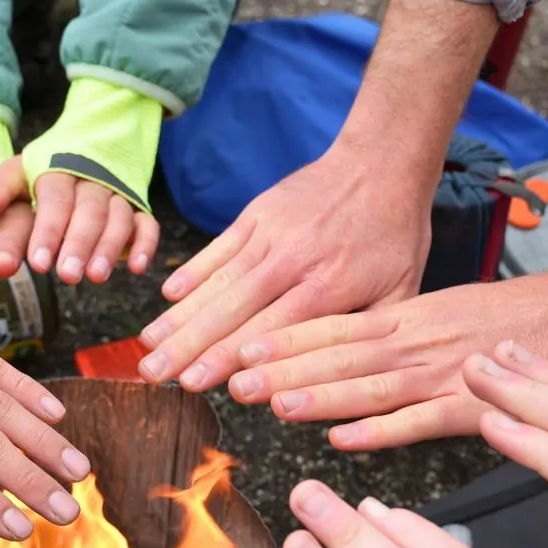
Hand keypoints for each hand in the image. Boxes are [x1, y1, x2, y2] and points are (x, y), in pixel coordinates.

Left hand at [0, 156, 159, 285]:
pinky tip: (137, 267)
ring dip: (109, 247)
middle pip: (89, 210)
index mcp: (58, 168)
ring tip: (96, 276)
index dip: (48, 230)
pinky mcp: (137, 209)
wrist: (89, 145)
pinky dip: (145, 245)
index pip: (55, 198)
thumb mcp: (16, 174)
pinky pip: (147, 224)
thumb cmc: (43, 174)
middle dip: (79, 243)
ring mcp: (117, 194)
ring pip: (119, 218)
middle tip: (67, 275)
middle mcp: (92, 180)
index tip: (37, 263)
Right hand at [135, 150, 430, 391]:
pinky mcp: (257, 214)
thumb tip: (336, 383)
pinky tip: (167, 298)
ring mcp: (270, 234)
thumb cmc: (392, 237)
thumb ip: (363, 337)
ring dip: (180, 315)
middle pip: (231, 310)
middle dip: (188, 346)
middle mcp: (292, 261)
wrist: (380, 164)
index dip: (228, 358)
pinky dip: (193, 271)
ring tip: (148, 345)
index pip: (269, 331)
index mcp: (328, 286)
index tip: (194, 384)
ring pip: (217, 282)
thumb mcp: (399, 293)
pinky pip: (218, 247)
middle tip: (153, 375)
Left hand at [225, 274, 547, 448]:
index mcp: (411, 318)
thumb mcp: (447, 314)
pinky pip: (422, 420)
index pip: (336, 326)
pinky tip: (344, 438)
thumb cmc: (520, 317)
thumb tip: (354, 352)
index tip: (242, 348)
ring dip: (321, 395)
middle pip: (342, 355)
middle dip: (285, 369)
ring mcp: (447, 373)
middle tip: (232, 380)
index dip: (287, 339)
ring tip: (273, 404)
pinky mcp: (477, 406)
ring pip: (372, 385)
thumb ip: (400, 335)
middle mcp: (420, 341)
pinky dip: (382, 429)